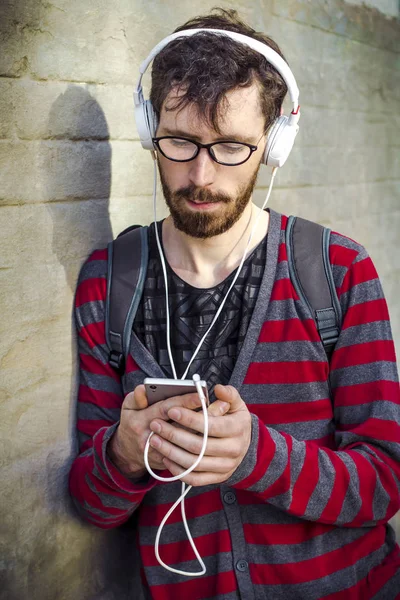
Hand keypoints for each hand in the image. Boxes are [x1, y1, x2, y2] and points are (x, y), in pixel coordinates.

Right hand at [108, 384, 228, 477]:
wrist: (127, 453)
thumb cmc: (132, 423)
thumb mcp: (129, 406)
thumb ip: (137, 396)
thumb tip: (143, 389)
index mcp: (142, 420)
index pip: (167, 409)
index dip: (185, 402)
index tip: (202, 394)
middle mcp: (150, 438)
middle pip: (182, 427)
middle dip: (203, 416)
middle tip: (221, 406)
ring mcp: (159, 453)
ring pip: (188, 444)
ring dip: (207, 431)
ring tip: (222, 418)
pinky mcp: (167, 464)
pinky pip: (188, 458)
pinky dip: (203, 447)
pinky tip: (213, 436)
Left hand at [148, 385, 251, 485]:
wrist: (244, 444)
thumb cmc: (234, 419)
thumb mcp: (236, 403)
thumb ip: (228, 394)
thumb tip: (218, 389)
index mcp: (238, 428)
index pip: (211, 425)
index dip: (190, 419)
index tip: (171, 410)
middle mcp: (234, 450)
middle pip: (199, 446)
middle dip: (174, 434)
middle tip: (155, 424)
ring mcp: (226, 466)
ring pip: (194, 463)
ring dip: (171, 452)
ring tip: (154, 440)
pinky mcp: (218, 478)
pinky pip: (195, 478)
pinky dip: (178, 471)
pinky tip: (165, 458)